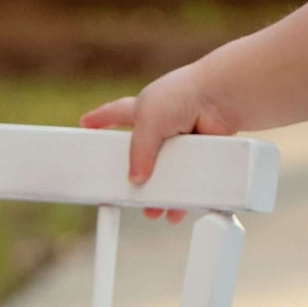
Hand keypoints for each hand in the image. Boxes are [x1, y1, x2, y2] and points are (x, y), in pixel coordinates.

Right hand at [79, 70, 239, 220]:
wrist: (222, 99)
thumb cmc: (183, 95)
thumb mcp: (148, 120)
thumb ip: (138, 151)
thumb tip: (137, 180)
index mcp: (143, 108)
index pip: (114, 113)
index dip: (99, 119)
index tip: (85, 124)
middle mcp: (163, 124)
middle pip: (141, 154)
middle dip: (133, 175)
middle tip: (124, 191)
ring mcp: (183, 141)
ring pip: (167, 173)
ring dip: (160, 194)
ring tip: (152, 211)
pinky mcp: (201, 154)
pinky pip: (190, 180)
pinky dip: (185, 196)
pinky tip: (177, 210)